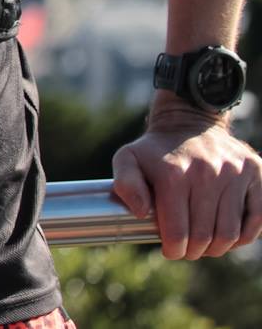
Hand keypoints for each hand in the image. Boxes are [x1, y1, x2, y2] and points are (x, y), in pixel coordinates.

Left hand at [112, 104, 261, 260]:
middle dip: (194, 251)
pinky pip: (256, 219)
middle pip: (204, 236)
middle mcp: (207, 173)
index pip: (177, 231)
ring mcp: (234, 172)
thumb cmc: (156, 150)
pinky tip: (228, 236)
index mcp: (173, 174)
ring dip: (217, 247)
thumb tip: (141, 212)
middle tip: (187, 250)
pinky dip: (243, 236)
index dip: (174, 249)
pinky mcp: (255, 173)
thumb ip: (125, 184)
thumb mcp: (128, 159)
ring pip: (230, 233)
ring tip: (205, 245)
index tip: (171, 250)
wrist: (189, 122)